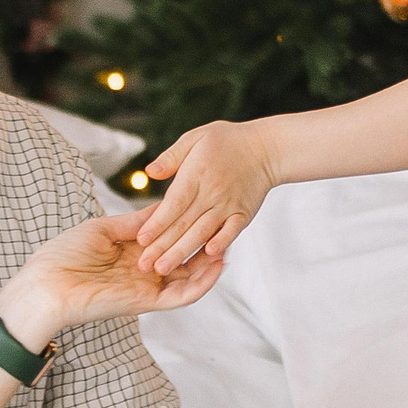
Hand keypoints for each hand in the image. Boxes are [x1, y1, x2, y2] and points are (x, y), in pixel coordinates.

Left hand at [0, 209, 224, 349]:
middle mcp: (142, 271)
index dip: (187, 228)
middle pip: (183, 260)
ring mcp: (146, 288)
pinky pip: (181, 295)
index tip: (206, 209)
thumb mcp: (102, 229)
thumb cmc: (63, 255)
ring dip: (210, 265)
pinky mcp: (147, 302)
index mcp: (131, 253)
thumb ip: (135, 223)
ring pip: (188, 279)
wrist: (46, 285)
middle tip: (226, 227)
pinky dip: (202, 284)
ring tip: (229, 245)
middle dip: (204, 245)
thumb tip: (160, 208)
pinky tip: (217, 266)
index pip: (167, 240)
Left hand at [136, 121, 275, 274]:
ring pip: (203, 232)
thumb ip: (171, 157)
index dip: (157, 222)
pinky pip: (231, 231)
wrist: (266, 148)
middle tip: (144, 265)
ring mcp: (229, 205)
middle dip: (162, 246)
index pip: (173, 203)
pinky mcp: (244, 214)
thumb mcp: (195, 138)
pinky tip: (208, 255)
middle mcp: (212, 192)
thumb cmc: (227, 141)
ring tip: (165, 268)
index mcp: (196, 174)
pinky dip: (221, 242)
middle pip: (184, 223)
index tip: (141, 239)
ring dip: (183, 252)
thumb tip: (149, 172)